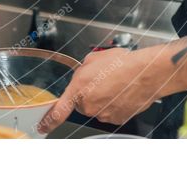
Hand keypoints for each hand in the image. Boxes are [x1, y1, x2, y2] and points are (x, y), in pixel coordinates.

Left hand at [37, 48, 159, 133]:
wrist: (145, 73)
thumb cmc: (121, 63)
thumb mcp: (92, 59)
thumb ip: (82, 71)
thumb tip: (83, 75)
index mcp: (79, 89)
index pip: (58, 111)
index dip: (48, 121)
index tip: (42, 127)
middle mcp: (89, 105)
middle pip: (82, 103)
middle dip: (88, 93)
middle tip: (102, 80)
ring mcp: (103, 114)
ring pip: (97, 107)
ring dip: (103, 98)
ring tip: (115, 83)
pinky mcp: (117, 119)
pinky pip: (110, 111)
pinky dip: (114, 103)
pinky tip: (122, 91)